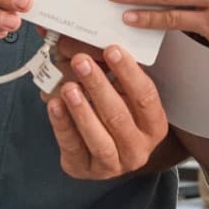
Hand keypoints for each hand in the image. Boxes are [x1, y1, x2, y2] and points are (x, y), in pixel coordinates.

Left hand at [46, 43, 170, 179]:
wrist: (103, 153)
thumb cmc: (115, 115)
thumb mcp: (120, 93)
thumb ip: (106, 69)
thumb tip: (75, 38)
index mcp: (154, 125)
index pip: (145, 96)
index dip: (128, 72)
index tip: (111, 49)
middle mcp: (138, 148)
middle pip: (119, 116)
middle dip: (98, 86)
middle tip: (81, 61)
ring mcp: (112, 164)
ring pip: (98, 138)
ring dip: (81, 109)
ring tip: (68, 86)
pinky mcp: (84, 169)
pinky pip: (72, 146)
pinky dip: (62, 123)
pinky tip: (54, 104)